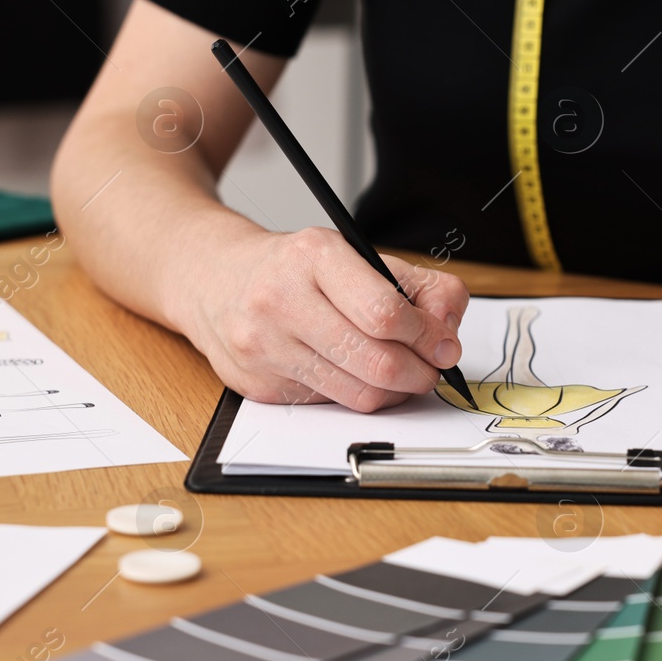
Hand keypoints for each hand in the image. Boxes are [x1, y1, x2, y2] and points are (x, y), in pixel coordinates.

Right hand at [173, 225, 469, 411]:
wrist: (213, 280)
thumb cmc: (294, 269)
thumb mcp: (356, 254)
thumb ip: (418, 286)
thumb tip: (448, 332)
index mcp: (314, 257)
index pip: (386, 314)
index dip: (427, 336)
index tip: (441, 343)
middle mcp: (282, 301)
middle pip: (376, 362)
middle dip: (419, 373)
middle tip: (429, 368)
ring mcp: (265, 347)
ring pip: (357, 394)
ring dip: (393, 392)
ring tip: (400, 375)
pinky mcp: (258, 386)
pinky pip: (328, 406)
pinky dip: (354, 396)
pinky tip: (353, 375)